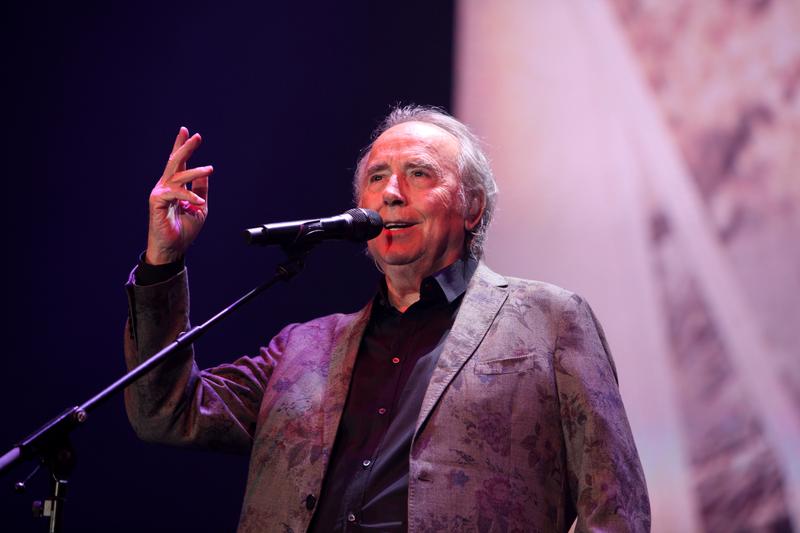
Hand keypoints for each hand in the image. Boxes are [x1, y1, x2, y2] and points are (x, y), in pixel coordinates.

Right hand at [145, 127, 212, 264]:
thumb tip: (206, 172)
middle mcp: (165, 186)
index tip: (187, 131)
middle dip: (185, 148)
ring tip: (210, 169)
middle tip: (196, 136)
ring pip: (178, 175)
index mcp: (175, 186)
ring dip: (195, 171)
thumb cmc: (184, 229)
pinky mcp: (157, 201)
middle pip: (175, 162)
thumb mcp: (200, 206)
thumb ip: (202, 189)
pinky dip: (189, 196)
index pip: (178, 163)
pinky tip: (197, 202)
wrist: (174, 247)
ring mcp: (160, 192)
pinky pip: (176, 193)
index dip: (182, 146)